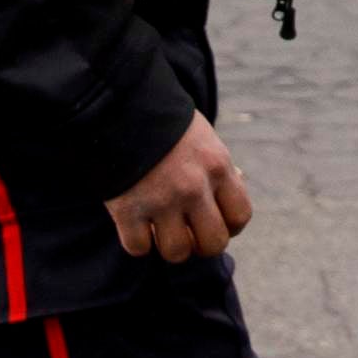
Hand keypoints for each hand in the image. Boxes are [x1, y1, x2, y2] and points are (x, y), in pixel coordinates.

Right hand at [108, 113, 254, 262]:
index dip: (229, 227)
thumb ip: (217, 165)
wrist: (117, 105)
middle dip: (200, 244)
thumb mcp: (202, 137)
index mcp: (217, 165)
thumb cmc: (163, 122)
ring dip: (168, 246)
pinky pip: (138, 247)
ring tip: (159, 230)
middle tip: (187, 232)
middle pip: (213, 243)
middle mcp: (194, 187)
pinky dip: (136, 241)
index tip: (214, 222)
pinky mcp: (127, 209)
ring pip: (177, 252)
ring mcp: (161, 200)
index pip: (240, 216)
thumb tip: (237, 181)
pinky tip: (134, 225)